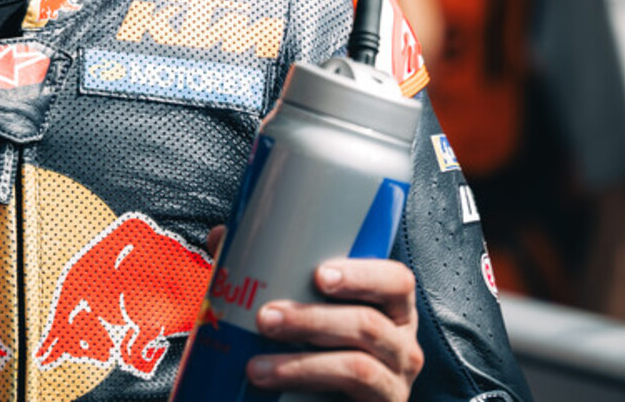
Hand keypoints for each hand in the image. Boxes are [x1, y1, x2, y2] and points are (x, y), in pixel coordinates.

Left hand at [250, 258, 424, 401]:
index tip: (319, 274)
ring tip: (256, 365)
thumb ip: (274, 273)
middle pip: (369, 323)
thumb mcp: (306, 309)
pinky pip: (353, 394)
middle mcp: (401, 341)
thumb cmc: (321, 346)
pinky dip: (308, 384)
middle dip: (312, 319)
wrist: (318, 398)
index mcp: (390, 306)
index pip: (396, 281)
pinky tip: (273, 383)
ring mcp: (394, 380)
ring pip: (356, 365)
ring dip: (301, 363)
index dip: (363, 275)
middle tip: (265, 317)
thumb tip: (223, 238)